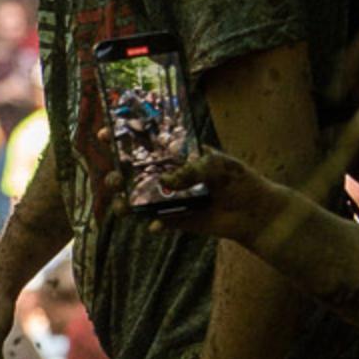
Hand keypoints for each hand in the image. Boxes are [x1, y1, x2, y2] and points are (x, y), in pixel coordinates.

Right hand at [121, 149, 275, 240]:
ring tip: (122, 205)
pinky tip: (156, 225)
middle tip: (115, 178)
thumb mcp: (218, 166)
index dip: (124, 137)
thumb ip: (192, 170)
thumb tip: (165, 184)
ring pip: (136, 198)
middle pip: (133, 172)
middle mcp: (169, 174)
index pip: (148, 142)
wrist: (253, 213)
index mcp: (178, 154)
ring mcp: (169, 197)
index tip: (105, 133)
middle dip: (116, 174)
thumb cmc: (239, 181)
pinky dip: (153, 224)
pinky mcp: (174, 219)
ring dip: (123, 202)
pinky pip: (155, 222)